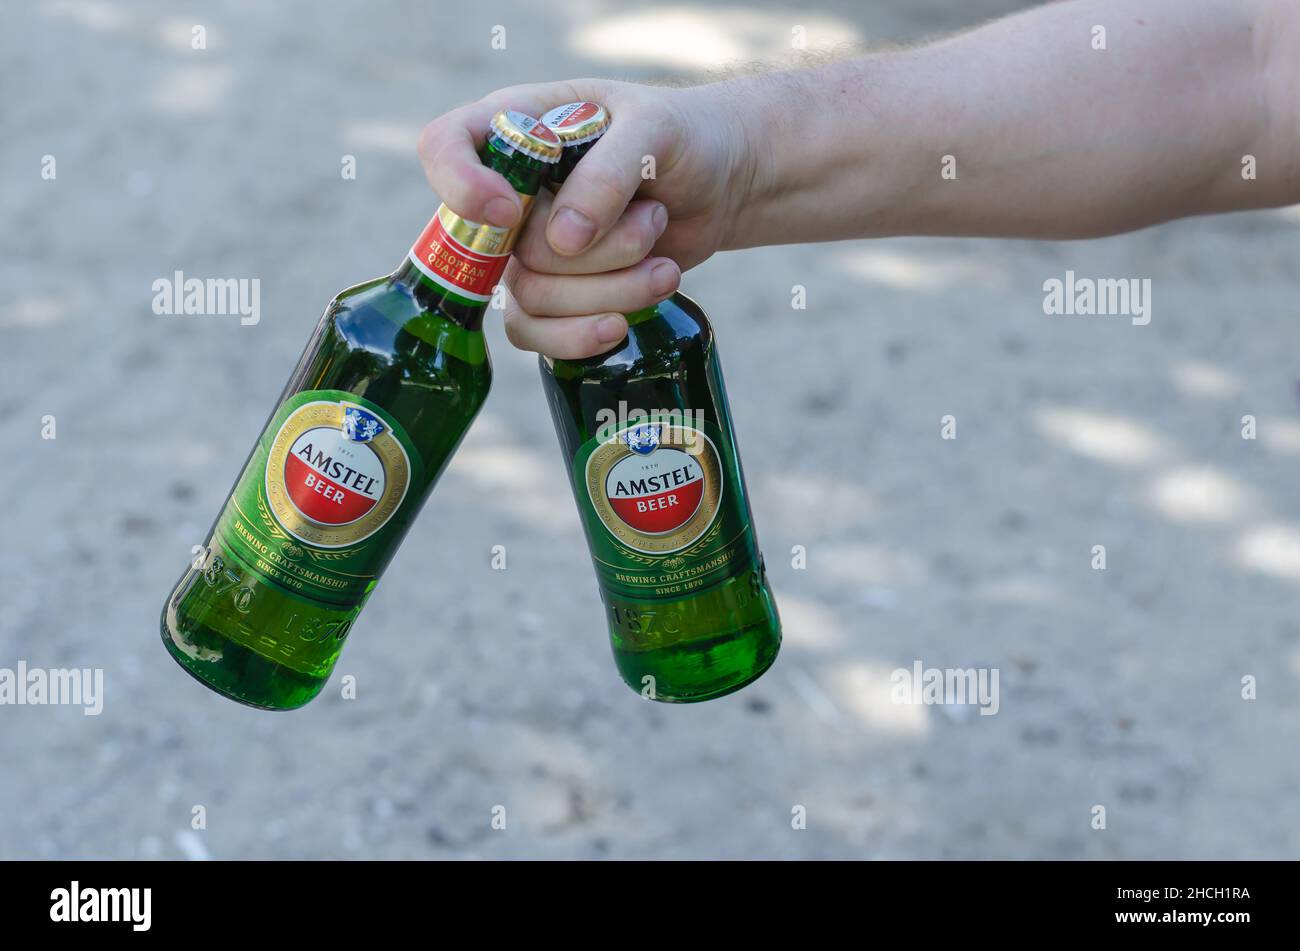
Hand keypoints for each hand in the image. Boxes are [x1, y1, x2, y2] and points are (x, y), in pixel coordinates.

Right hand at [418, 78, 756, 357]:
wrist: (721, 184)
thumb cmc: (684, 137)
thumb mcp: (656, 131)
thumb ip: (608, 172)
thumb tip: (563, 240)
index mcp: (516, 126)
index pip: (443, 147)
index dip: (461, 186)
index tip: (513, 212)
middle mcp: (509, 190)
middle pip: (509, 247)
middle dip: (596, 252)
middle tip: (653, 219)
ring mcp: (528, 247)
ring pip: (532, 297)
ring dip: (610, 290)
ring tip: (664, 266)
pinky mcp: (556, 293)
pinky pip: (537, 333)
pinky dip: (583, 336)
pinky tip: (623, 325)